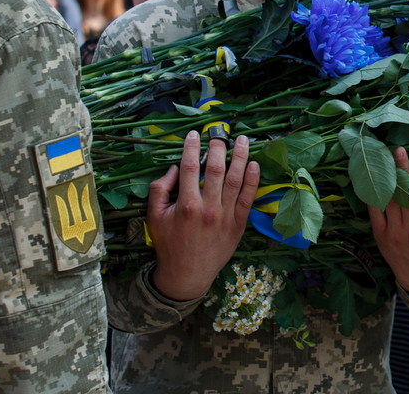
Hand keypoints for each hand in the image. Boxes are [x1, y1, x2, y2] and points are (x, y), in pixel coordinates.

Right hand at [148, 131, 259, 300]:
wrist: (186, 275)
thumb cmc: (169, 244)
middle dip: (218, 147)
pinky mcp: (238, 224)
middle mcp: (208, 208)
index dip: (192, 147)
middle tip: (219, 134)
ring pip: (235, 179)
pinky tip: (254, 164)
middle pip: (215, 169)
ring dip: (240, 157)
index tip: (194, 134)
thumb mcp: (154, 217)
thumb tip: (174, 168)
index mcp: (186, 205)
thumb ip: (159, 189)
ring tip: (242, 140)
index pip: (189, 167)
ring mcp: (225, 216)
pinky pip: (247, 198)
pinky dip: (252, 180)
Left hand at [368, 148, 408, 295]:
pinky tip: (372, 176)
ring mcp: (394, 232)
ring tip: (384, 157)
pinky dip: (373, 193)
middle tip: (400, 149)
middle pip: (407, 194)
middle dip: (403, 169)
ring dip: (388, 177)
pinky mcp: (380, 234)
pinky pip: (374, 210)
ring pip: (390, 199)